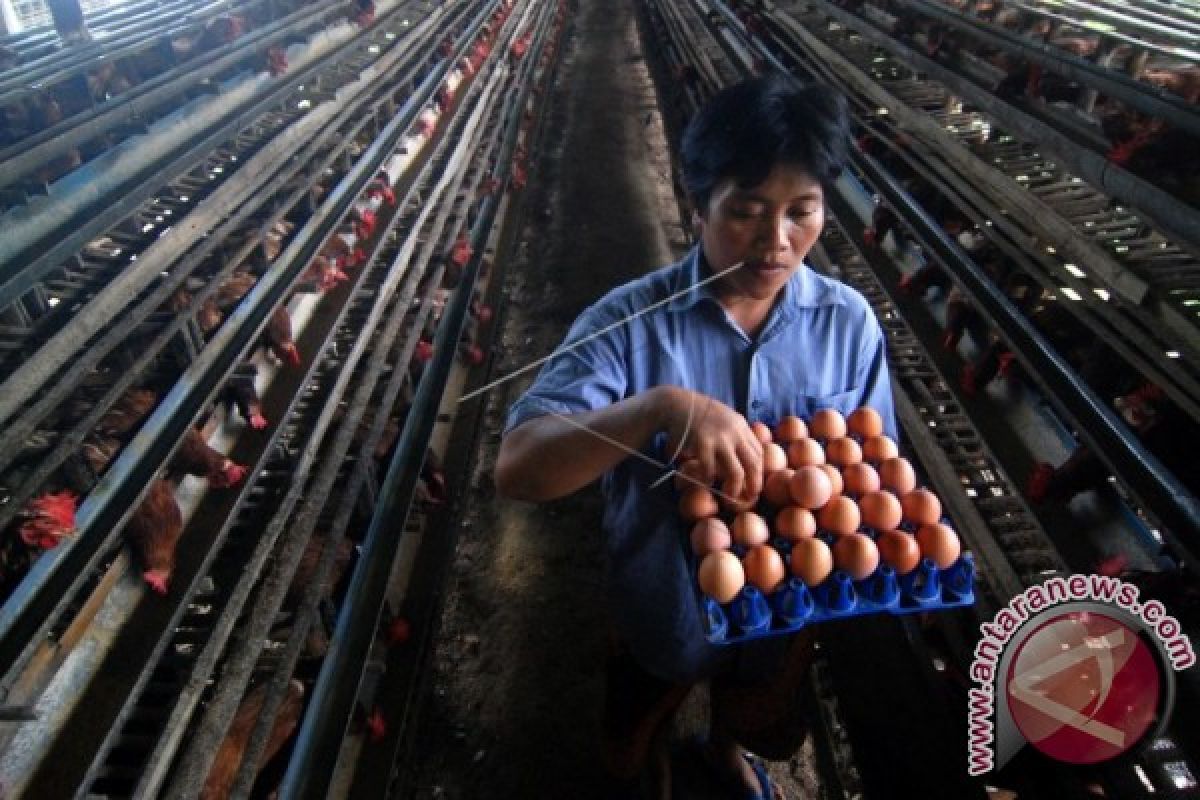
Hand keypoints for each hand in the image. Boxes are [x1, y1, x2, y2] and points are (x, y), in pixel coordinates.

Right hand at [653, 387, 763, 503]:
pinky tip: (705, 482)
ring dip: (734, 488)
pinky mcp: (703, 444)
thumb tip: (740, 455)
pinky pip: (710, 470)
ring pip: (736, 473)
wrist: (674, 403)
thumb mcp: (722, 417)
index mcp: (741, 425)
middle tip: (750, 497)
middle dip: (754, 484)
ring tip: (729, 495)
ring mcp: (720, 439)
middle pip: (754, 465)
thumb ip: (733, 433)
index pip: (759, 452)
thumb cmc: (696, 413)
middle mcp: (735, 432)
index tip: (754, 482)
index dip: (759, 470)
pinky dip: (708, 480)